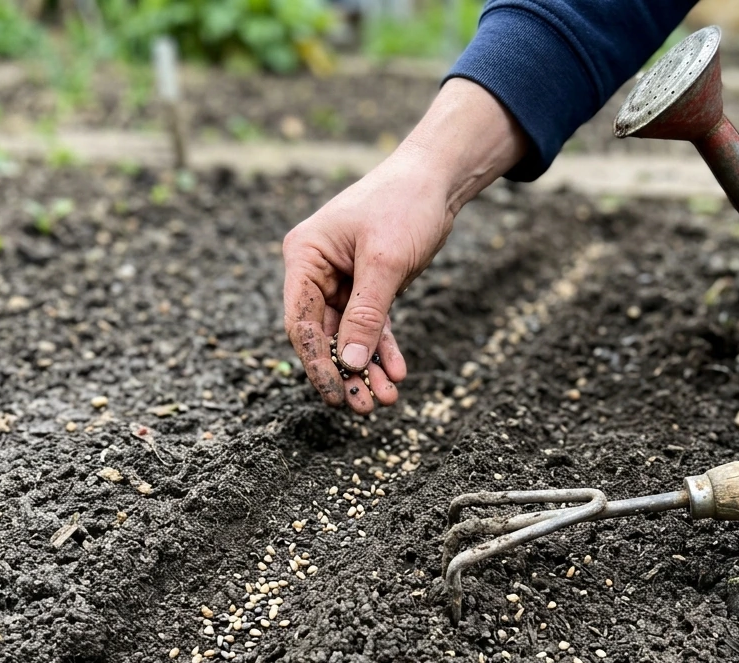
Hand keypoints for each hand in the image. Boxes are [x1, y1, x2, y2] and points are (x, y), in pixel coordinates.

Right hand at [283, 79, 527, 413]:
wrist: (437, 178)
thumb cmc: (405, 205)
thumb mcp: (385, 261)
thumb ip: (366, 314)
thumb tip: (349, 363)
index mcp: (305, 257)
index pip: (301, 322)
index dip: (317, 362)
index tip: (336, 395)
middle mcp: (315, 271)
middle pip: (323, 335)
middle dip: (345, 372)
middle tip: (366, 408)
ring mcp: (340, 280)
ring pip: (349, 336)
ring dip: (366, 368)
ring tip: (386, 399)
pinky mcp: (367, 287)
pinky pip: (371, 327)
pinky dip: (383, 350)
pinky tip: (397, 374)